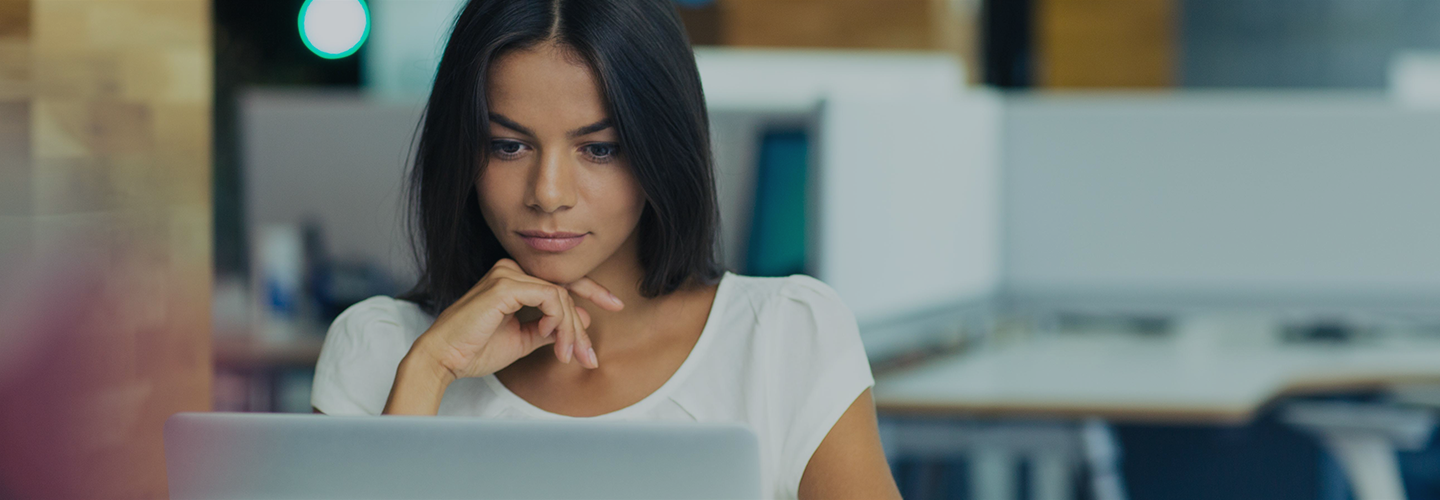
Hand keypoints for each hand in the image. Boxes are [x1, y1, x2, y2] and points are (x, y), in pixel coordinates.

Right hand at [414, 259, 624, 379]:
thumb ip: (548, 328)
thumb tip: (581, 321)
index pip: (560, 282)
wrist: (444, 359)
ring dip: (571, 330)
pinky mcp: (507, 285)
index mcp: (513, 279)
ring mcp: (508, 274)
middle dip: (582, 325)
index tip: (615, 306)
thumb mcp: (522, 339)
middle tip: (591, 355)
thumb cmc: (474, 350)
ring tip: (568, 356)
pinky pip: (552, 299)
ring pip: (562, 297)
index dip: (592, 292)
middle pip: (565, 290)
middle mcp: (511, 270)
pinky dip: (560, 322)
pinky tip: (555, 342)